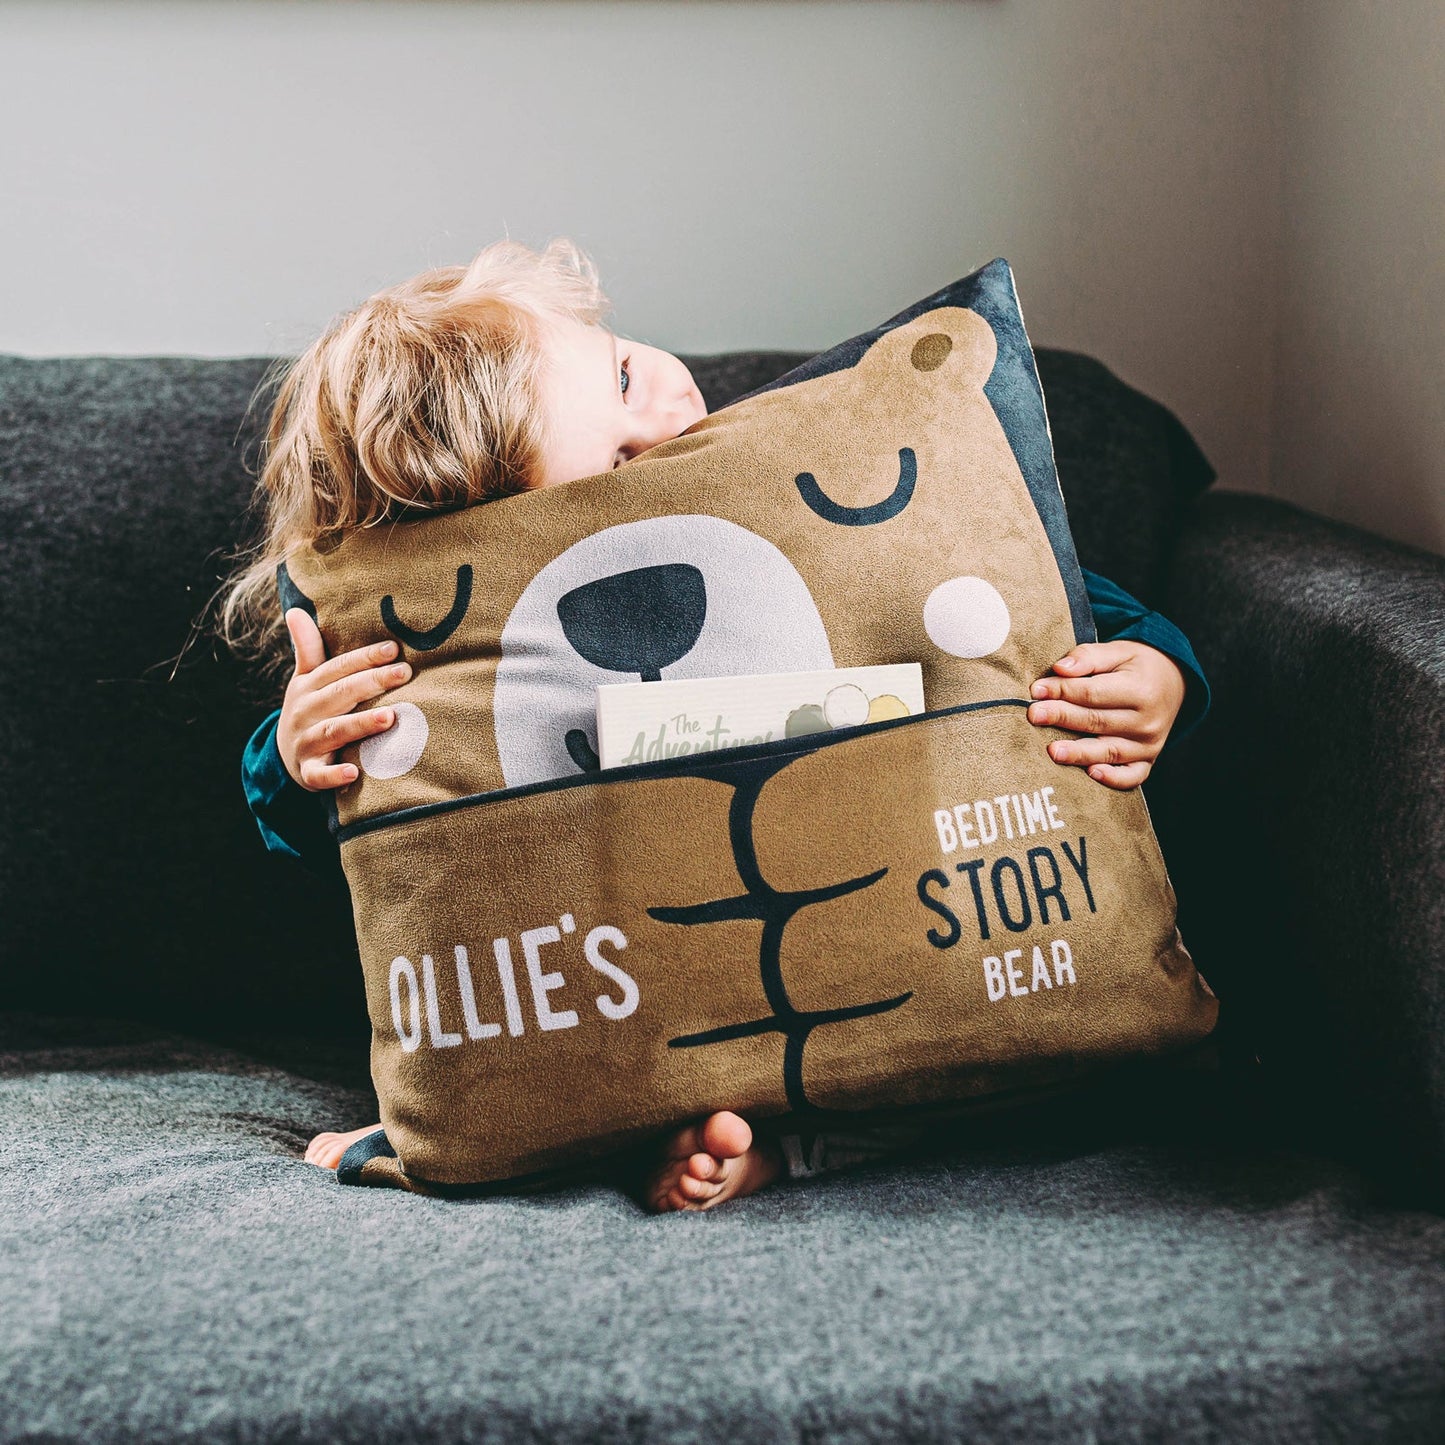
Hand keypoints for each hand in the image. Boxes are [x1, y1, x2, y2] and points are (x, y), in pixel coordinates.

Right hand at [276, 609, 411, 790]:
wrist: (283, 758)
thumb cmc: (308, 711)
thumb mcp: (305, 680)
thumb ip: (307, 649)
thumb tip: (295, 610)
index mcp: (308, 686)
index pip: (338, 668)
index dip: (364, 658)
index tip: (393, 649)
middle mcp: (305, 712)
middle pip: (339, 694)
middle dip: (371, 682)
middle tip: (404, 673)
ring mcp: (306, 742)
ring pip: (333, 731)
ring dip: (360, 724)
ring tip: (390, 717)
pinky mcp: (307, 772)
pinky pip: (319, 775)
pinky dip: (334, 775)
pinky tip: (354, 772)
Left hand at [1026, 640, 1186, 790]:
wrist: (1173, 682)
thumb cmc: (1137, 666)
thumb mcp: (1118, 651)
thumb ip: (1089, 657)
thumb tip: (1060, 668)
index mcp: (1141, 689)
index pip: (1094, 692)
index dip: (1063, 691)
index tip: (1036, 690)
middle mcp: (1148, 720)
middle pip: (1097, 721)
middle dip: (1062, 718)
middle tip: (1034, 715)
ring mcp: (1149, 744)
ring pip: (1109, 751)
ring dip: (1079, 753)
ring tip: (1053, 751)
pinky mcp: (1148, 760)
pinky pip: (1132, 776)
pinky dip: (1114, 778)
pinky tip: (1092, 774)